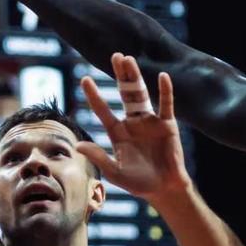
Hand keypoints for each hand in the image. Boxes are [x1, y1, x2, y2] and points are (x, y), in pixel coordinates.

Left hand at [76, 53, 189, 202]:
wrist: (164, 189)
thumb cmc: (138, 183)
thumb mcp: (116, 172)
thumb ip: (99, 158)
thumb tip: (78, 146)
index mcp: (117, 132)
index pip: (102, 109)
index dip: (94, 95)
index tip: (85, 79)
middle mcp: (132, 122)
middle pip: (124, 94)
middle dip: (120, 75)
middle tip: (116, 56)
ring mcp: (150, 121)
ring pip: (141, 94)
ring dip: (136, 77)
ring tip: (129, 59)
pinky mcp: (168, 125)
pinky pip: (166, 104)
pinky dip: (165, 91)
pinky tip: (162, 77)